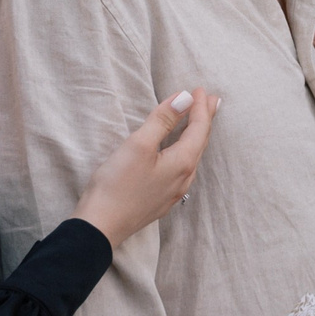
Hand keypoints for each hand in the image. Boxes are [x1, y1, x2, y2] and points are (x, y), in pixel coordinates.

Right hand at [72, 91, 218, 246]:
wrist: (101, 226)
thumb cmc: (117, 184)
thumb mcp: (139, 145)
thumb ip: (163, 120)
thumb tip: (186, 98)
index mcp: (182, 162)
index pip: (199, 128)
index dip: (201, 107)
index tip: (200, 89)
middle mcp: (184, 178)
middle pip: (200, 142)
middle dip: (205, 119)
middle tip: (213, 100)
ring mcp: (174, 191)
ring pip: (193, 157)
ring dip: (197, 135)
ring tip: (200, 121)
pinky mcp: (161, 199)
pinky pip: (182, 168)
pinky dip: (186, 150)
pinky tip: (180, 151)